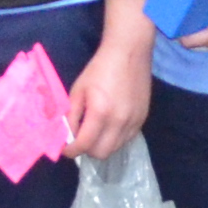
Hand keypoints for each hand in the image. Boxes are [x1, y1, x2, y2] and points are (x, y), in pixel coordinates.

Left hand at [66, 29, 155, 160]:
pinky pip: (126, 140)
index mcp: (100, 113)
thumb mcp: (78, 90)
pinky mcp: (142, 119)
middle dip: (86, 150)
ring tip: (94, 132)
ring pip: (115, 149)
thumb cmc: (99, 69)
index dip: (71, 151)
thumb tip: (66, 136)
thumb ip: (71, 116)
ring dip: (101, 145)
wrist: (129, 53)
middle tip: (79, 139)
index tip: (65, 148)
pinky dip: (114, 139)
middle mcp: (120, 122)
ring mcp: (134, 122)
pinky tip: (108, 126)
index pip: (84, 145)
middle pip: (101, 154)